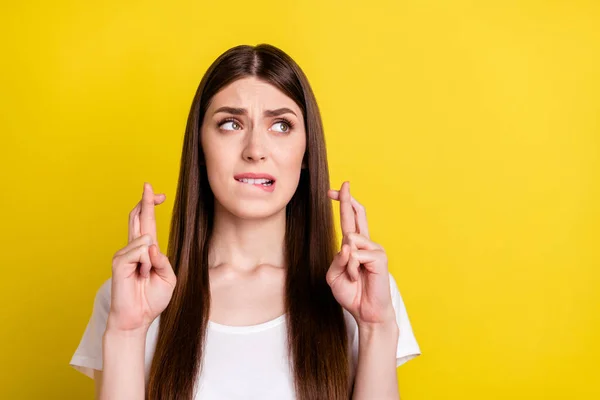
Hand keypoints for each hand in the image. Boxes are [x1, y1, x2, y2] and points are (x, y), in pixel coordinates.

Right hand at [107, 182, 176, 332]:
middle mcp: (134, 248)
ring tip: (145, 276)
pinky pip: (139, 251)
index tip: (157, 193)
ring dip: (152, 260)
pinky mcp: (118, 261)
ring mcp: (124, 254)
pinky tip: (139, 275)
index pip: (147, 223)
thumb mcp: (168, 278)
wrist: (137, 318)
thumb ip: (163, 260)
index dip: (150, 207)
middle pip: (138, 218)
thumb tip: (151, 245)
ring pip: (145, 239)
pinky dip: (145, 263)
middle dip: (146, 202)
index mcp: (147, 251)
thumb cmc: (151, 299)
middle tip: (149, 185)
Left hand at [326, 182, 394, 327]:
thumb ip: (337, 259)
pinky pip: (356, 255)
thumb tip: (348, 246)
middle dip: (346, 199)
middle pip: (357, 215)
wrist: (366, 312)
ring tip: (353, 277)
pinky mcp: (379, 257)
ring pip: (349, 241)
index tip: (334, 190)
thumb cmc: (352, 293)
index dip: (343, 204)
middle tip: (342, 184)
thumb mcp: (335, 275)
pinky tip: (359, 278)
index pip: (349, 220)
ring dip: (345, 263)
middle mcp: (365, 243)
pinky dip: (352, 269)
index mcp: (354, 246)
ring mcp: (374, 249)